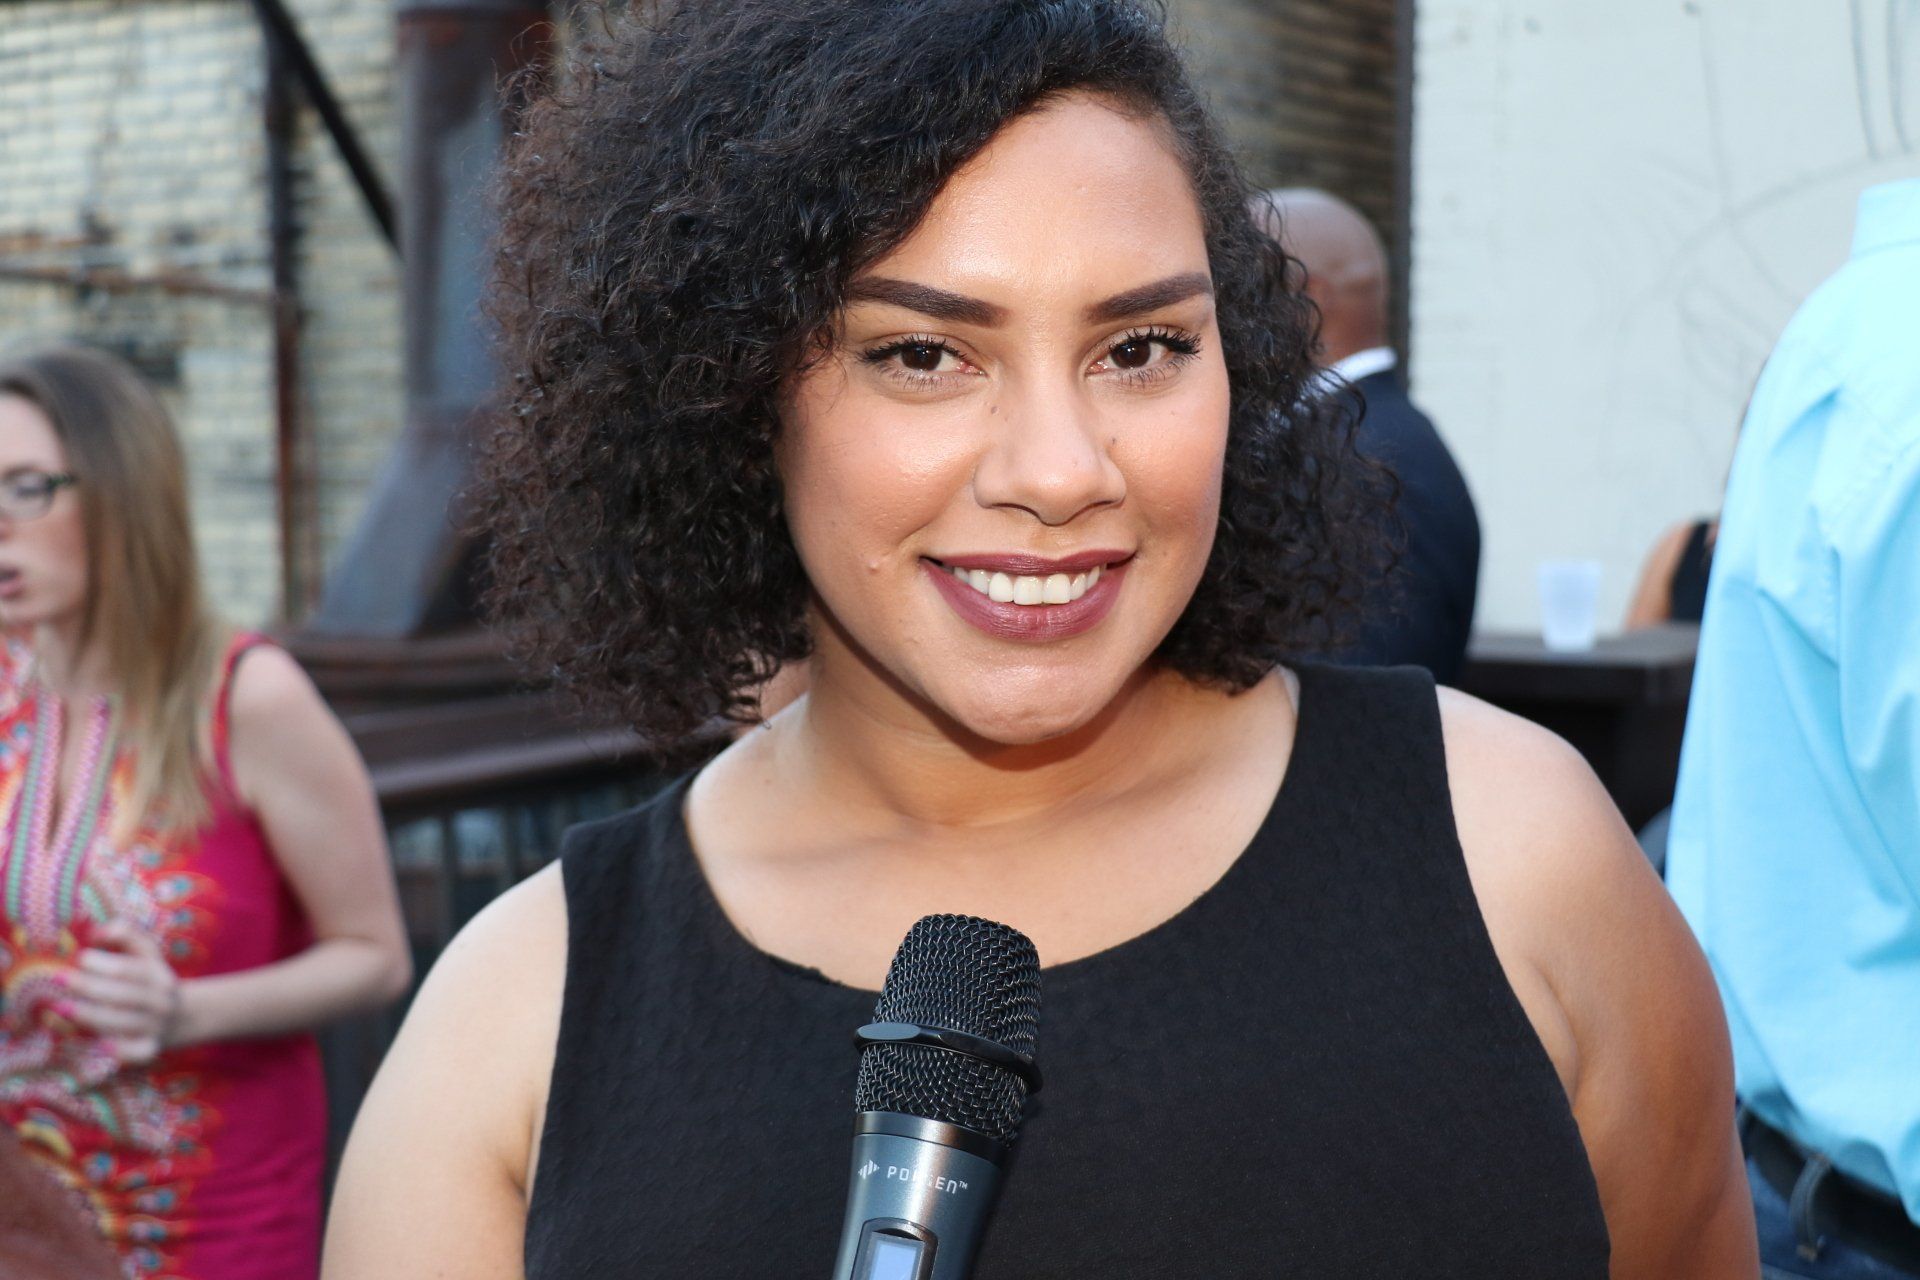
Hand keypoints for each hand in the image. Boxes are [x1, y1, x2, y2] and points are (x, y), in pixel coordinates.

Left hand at [62, 920, 182, 1065]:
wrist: (184, 1016)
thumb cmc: (149, 979)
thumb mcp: (146, 953)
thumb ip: (125, 935)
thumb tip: (95, 932)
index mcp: (158, 973)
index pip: (131, 969)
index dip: (104, 963)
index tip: (80, 958)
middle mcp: (160, 999)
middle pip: (125, 995)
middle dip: (90, 987)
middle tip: (58, 979)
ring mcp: (156, 1025)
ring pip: (125, 1022)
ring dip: (91, 1015)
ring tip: (60, 1008)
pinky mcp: (151, 1048)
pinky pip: (139, 1052)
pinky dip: (123, 1050)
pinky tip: (100, 1044)